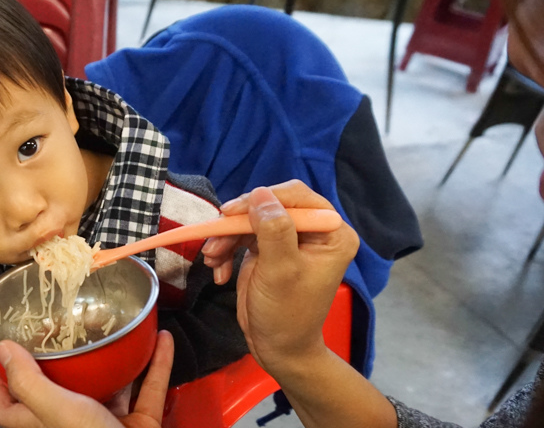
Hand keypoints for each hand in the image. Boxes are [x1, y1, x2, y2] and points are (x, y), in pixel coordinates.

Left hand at [0, 331, 174, 427]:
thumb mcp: (56, 411)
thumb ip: (29, 382)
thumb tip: (2, 348)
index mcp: (46, 425)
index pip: (11, 407)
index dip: (2, 380)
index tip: (5, 349)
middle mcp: (75, 424)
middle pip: (62, 390)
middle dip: (67, 360)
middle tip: (67, 328)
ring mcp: (109, 424)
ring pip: (111, 386)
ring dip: (117, 359)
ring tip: (116, 329)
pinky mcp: (141, 425)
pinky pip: (150, 388)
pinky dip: (158, 364)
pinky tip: (162, 340)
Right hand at [202, 181, 358, 373]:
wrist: (277, 350)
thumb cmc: (287, 316)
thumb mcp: (280, 272)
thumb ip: (273, 231)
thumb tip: (260, 194)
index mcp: (331, 233)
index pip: (297, 198)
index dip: (264, 199)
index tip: (232, 211)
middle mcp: (313, 231)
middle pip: (270, 205)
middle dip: (239, 222)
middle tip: (216, 235)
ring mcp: (289, 239)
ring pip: (251, 219)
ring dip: (226, 238)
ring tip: (212, 259)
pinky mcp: (268, 249)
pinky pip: (242, 236)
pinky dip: (226, 250)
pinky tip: (218, 270)